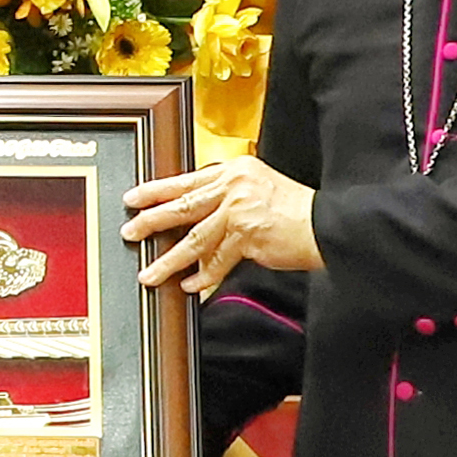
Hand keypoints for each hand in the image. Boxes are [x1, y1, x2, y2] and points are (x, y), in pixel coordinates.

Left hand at [124, 153, 314, 297]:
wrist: (326, 225)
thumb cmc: (295, 211)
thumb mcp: (259, 188)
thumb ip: (228, 195)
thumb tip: (194, 213)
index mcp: (234, 171)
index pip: (186, 180)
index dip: (156, 190)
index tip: (134, 198)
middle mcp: (234, 186)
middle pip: (182, 205)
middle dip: (152, 221)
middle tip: (130, 232)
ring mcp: (239, 210)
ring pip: (194, 238)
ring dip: (169, 259)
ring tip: (150, 272)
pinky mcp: (247, 236)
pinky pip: (216, 261)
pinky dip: (203, 276)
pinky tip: (190, 286)